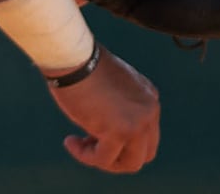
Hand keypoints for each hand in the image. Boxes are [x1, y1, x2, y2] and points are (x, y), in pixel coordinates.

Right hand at [46, 49, 160, 172]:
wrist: (74, 57)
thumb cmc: (83, 67)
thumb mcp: (110, 88)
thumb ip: (118, 109)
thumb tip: (110, 138)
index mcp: (149, 98)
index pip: (146, 136)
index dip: (121, 143)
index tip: (94, 135)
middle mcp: (150, 110)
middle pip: (143, 154)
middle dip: (117, 157)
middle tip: (90, 145)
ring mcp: (138, 122)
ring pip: (130, 163)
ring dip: (103, 160)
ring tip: (79, 145)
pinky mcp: (120, 130)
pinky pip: (103, 159)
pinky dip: (85, 156)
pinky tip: (70, 142)